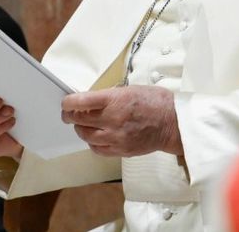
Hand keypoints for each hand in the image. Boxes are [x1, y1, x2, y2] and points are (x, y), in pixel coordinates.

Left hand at [61, 85, 182, 157]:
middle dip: (70, 116)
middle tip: (69, 113)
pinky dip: (92, 142)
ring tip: (83, 124)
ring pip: (85, 136)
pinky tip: (95, 136)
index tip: (65, 102)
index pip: (81, 102)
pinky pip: (97, 149)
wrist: (173, 124)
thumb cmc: (156, 103)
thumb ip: (110, 96)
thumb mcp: (131, 89)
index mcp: (115, 100)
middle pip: (79, 120)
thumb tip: (91, 101)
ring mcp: (116, 137)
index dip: (68, 102)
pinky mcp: (120, 150)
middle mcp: (113, 120)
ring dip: (80, 129)